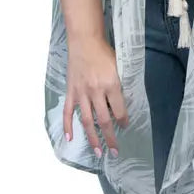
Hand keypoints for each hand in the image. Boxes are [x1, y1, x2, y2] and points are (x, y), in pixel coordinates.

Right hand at [63, 36, 128, 158]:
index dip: (123, 121)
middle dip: (110, 137)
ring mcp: (81, 93)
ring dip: (92, 138)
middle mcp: (96, 91)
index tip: (125, 126)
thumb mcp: (118, 67)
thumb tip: (119, 106)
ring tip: (98, 152)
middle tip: (115, 151)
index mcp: (111, 84)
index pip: (119, 110)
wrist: (85, 41)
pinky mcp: (71, 91)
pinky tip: (70, 138)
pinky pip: (68, 112)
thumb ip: (118, 86)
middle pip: (103, 120)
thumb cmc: (104, 53)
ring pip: (86, 121)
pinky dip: (68, 126)